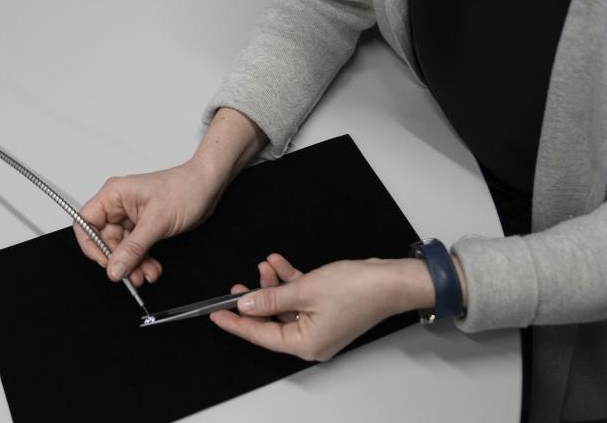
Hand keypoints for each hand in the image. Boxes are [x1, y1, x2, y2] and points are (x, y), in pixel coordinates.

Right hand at [74, 160, 222, 285]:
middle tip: (132, 277)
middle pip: (105, 240)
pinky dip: (142, 260)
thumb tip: (114, 268)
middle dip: (119, 261)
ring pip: (121, 247)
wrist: (208, 185)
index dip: (91, 245)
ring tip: (146, 275)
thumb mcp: (157, 222)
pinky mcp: (144, 225)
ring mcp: (131, 216)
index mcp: (114, 195)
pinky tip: (152, 269)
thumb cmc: (185, 189)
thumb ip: (133, 248)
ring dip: (133, 264)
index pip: (86, 222)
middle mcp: (119, 205)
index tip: (106, 263)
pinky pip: (135, 247)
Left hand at [210, 253, 435, 361]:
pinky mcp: (326, 310)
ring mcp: (319, 325)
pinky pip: (299, 298)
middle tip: (235, 288)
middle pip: (271, 321)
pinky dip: (288, 282)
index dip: (235, 323)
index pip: (260, 335)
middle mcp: (311, 339)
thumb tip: (245, 305)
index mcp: (304, 344)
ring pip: (284, 306)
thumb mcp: (304, 290)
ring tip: (264, 266)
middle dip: (254, 300)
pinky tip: (278, 264)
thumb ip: (270, 298)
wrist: (391, 280)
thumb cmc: (357, 290)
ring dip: (272, 285)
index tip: (215, 314)